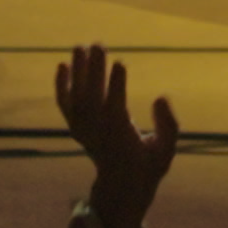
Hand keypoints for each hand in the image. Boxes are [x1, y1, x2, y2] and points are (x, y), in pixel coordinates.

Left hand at [56, 40, 178, 227]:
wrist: (121, 184)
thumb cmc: (148, 163)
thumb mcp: (165, 150)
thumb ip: (167, 125)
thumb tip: (160, 97)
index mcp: (120, 138)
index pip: (115, 109)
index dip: (117, 86)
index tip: (121, 62)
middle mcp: (97, 132)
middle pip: (91, 98)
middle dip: (94, 71)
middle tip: (99, 44)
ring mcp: (83, 130)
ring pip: (76, 98)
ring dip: (77, 72)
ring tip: (81, 46)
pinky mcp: (76, 128)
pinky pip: (64, 105)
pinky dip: (61, 86)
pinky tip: (63, 65)